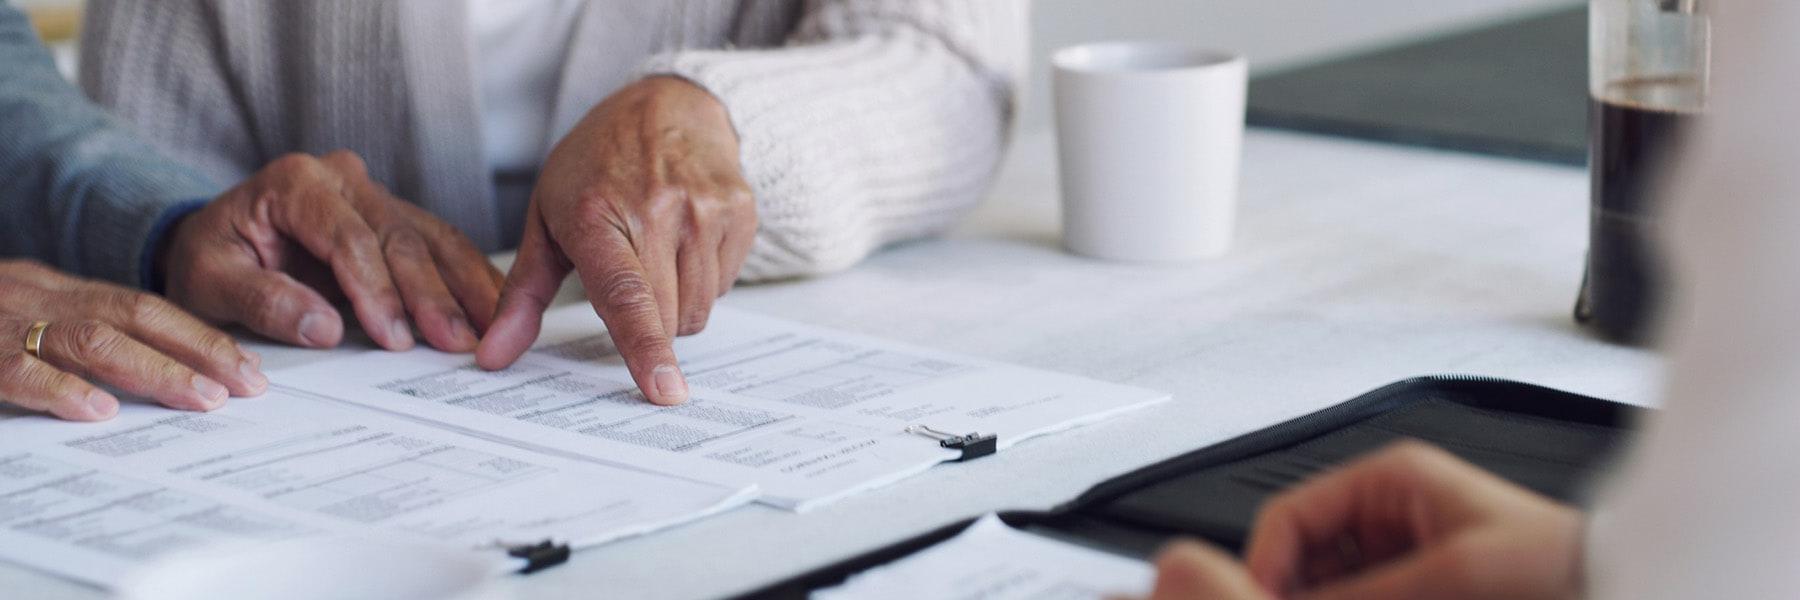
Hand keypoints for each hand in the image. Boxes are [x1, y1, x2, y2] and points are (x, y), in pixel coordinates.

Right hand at [0, 260, 265, 420]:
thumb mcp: (17, 320)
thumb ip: (72, 343)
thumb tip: (146, 382)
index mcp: (56, 293)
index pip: (142, 308)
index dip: (198, 336)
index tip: (246, 367)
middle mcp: (39, 300)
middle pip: (134, 315)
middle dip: (199, 349)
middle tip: (247, 384)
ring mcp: (7, 323)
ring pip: (92, 339)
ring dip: (154, 369)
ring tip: (202, 398)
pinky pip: (19, 369)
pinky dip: (62, 388)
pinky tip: (100, 410)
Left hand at [160, 151, 502, 351]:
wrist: (214, 242)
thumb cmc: (210, 259)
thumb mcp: (211, 282)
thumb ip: (264, 300)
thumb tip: (324, 328)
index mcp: (294, 182)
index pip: (349, 239)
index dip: (377, 290)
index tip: (394, 338)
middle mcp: (342, 177)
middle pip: (400, 237)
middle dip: (432, 295)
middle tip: (457, 340)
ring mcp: (372, 194)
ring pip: (432, 237)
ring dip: (465, 286)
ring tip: (490, 329)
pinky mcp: (394, 216)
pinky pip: (440, 243)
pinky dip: (467, 277)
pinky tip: (492, 308)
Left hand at [477, 76, 756, 404]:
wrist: (667, 106)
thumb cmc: (597, 167)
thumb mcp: (546, 220)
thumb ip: (521, 296)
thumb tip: (492, 357)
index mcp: (599, 218)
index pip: (628, 297)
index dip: (646, 349)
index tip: (664, 391)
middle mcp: (658, 212)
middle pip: (668, 318)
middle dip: (648, 324)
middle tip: (630, 279)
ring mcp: (705, 210)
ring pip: (699, 309)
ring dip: (678, 305)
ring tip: (658, 256)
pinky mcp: (740, 211)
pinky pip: (726, 285)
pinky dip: (705, 280)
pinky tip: (687, 241)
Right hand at [1146, 441, 1582, 599]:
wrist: (1616, 585)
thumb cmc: (1553, 561)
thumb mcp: (1450, 574)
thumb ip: (1362, 594)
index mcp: (1387, 478)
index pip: (1289, 518)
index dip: (1264, 566)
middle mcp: (1385, 509)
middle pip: (1300, 557)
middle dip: (1294, 592)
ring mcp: (1397, 550)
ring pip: (1325, 584)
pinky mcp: (1413, 585)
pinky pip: (1358, 598)